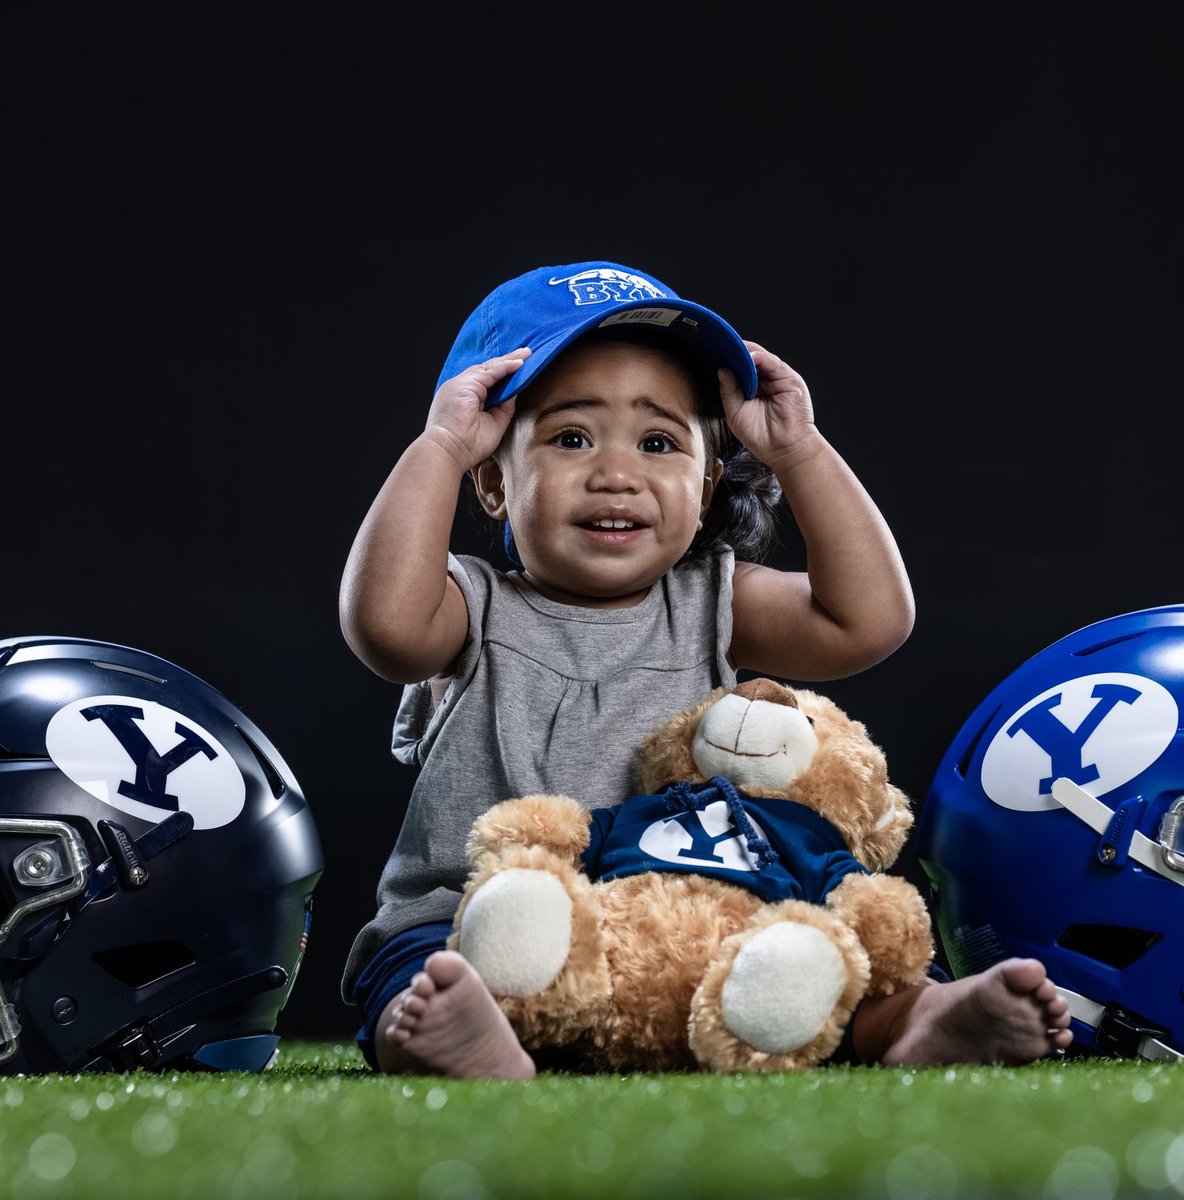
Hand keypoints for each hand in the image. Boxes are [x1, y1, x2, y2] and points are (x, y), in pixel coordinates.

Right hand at [421, 348, 530, 472]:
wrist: (448, 451)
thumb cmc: (468, 446)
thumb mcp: (494, 422)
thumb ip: (504, 404)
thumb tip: (516, 389)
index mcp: (465, 398)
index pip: (487, 380)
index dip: (504, 374)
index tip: (520, 368)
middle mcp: (462, 388)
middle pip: (488, 370)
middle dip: (508, 362)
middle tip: (527, 354)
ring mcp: (461, 384)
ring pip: (489, 368)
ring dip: (509, 360)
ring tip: (527, 354)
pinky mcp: (465, 384)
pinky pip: (489, 372)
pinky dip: (505, 366)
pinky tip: (519, 363)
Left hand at [718, 341, 819, 471]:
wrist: (784, 451)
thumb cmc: (761, 437)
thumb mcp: (736, 413)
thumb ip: (729, 391)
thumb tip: (721, 369)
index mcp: (754, 389)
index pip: (741, 369)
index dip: (729, 361)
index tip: (714, 353)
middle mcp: (767, 382)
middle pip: (751, 360)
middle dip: (736, 353)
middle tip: (719, 345)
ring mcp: (779, 380)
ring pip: (762, 358)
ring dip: (746, 353)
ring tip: (730, 349)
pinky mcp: (790, 380)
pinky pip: (773, 363)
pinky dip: (760, 358)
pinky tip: (748, 357)